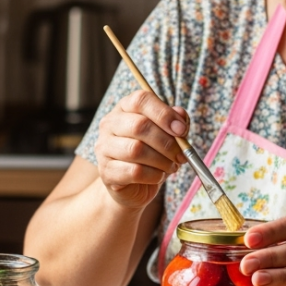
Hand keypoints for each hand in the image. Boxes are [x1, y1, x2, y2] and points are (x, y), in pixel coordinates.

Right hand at [94, 89, 187, 208]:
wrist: (133, 185)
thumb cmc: (151, 155)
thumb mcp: (167, 134)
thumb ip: (176, 122)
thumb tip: (180, 117)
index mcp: (125, 108)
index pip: (141, 100)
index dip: (164, 114)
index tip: (182, 130)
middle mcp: (109, 124)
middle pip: (139, 125)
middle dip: (167, 142)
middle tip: (181, 155)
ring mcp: (104, 148)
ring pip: (136, 150)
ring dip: (161, 160)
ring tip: (171, 166)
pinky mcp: (106, 171)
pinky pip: (134, 171)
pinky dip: (153, 175)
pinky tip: (159, 176)